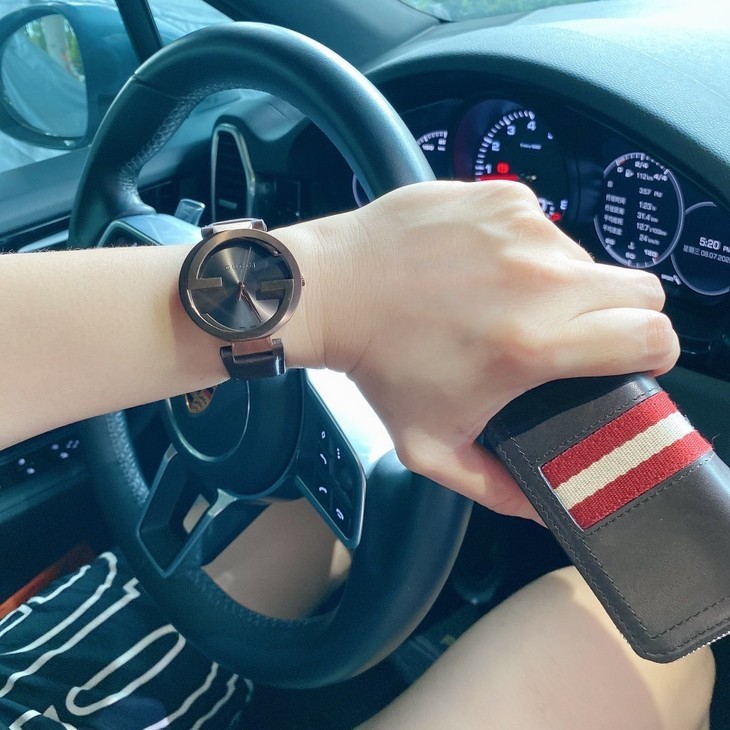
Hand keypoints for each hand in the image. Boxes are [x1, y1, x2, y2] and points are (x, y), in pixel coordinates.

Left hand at [277, 181, 678, 519]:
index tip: (628, 359)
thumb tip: (541, 506)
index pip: (650, 336)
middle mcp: (536, 278)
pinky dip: (525, 248)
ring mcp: (520, 228)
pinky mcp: (499, 195)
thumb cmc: (377, 367)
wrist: (336, 291)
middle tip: (577, 333)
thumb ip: (494, 487)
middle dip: (623, 316)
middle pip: (641, 290)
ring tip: (510, 300)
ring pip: (586, 257)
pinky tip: (481, 267)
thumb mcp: (431, 445)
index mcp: (531, 343)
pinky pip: (542, 225)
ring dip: (564, 282)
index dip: (652, 352)